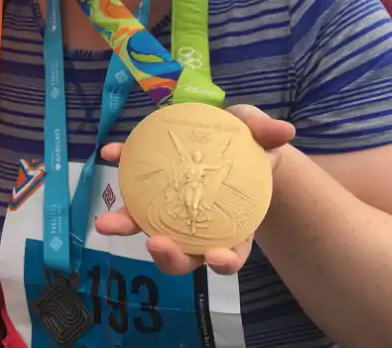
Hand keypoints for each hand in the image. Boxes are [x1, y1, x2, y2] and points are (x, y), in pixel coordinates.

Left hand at [95, 105, 294, 276]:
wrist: (231, 138)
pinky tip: (109, 153)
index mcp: (232, 227)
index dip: (223, 262)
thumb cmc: (251, 148)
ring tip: (107, 222)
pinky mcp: (150, 187)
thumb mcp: (263, 138)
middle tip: (154, 243)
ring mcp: (169, 211)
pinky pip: (133, 184)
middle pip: (182, 255)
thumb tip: (285, 129)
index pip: (229, 255)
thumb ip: (268, 136)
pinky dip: (121, 169)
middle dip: (167, 256)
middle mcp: (197, 228)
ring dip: (126, 225)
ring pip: (148, 228)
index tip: (214, 257)